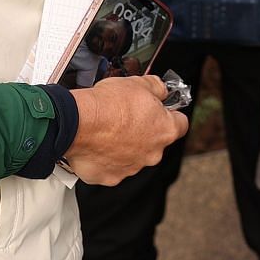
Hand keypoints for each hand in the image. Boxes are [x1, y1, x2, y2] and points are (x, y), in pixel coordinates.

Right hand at [63, 74, 188, 184]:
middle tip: (126, 118)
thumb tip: (160, 89)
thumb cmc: (108, 104)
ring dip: (124, 146)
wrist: (78, 123)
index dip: (169, 114)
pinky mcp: (110, 177)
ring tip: (107, 130)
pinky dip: (105, 158)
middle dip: (143, 131)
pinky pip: (111, 167)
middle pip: (154, 142)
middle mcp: (152, 153)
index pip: (180, 123)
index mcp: (165, 130)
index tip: (160, 109)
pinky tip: (96, 144)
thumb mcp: (138, 82)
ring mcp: (131, 168)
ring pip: (133, 156)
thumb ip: (156, 87)